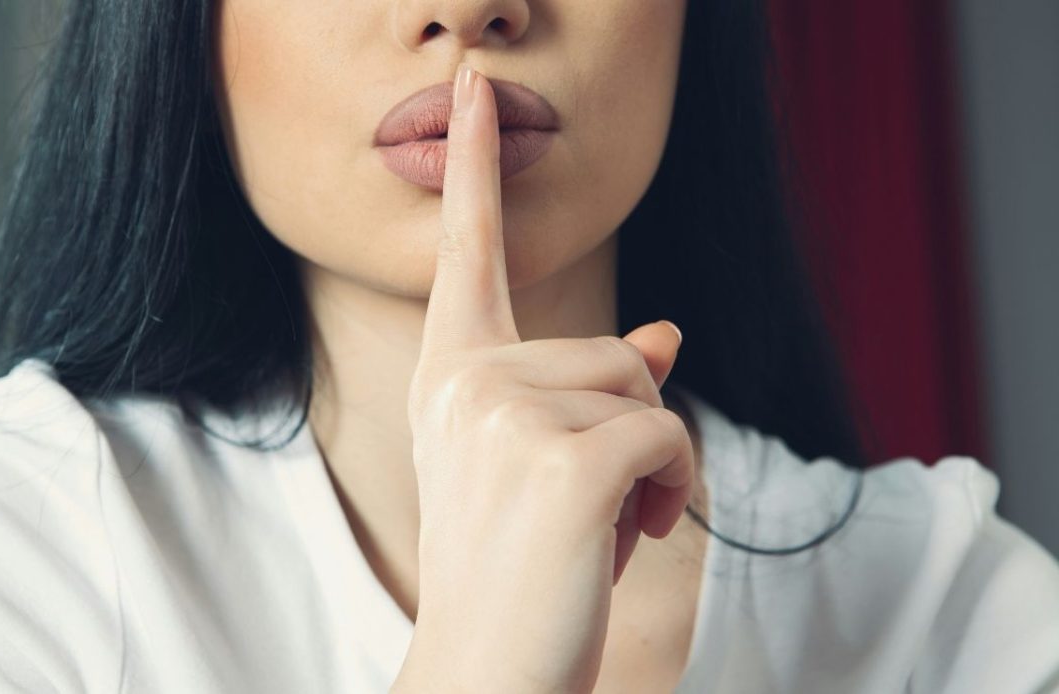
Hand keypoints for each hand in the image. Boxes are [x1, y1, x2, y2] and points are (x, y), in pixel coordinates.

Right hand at [393, 63, 692, 693]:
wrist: (488, 669)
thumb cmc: (519, 567)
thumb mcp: (550, 463)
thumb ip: (598, 388)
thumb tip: (665, 333)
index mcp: (454, 377)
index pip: (468, 256)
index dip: (475, 171)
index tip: (474, 94)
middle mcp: (467, 381)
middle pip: (613, 351)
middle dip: (629, 433)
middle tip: (586, 511)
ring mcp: (507, 414)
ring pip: (644, 393)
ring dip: (653, 468)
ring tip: (601, 530)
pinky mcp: (562, 458)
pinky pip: (667, 438)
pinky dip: (672, 492)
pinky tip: (629, 539)